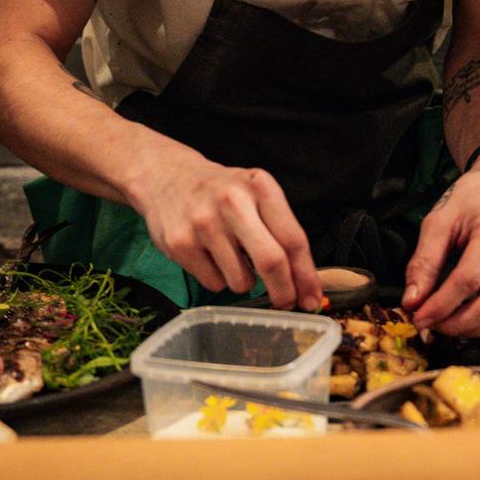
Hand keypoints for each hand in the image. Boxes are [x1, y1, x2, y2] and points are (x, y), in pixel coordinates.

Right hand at [131, 151, 322, 311]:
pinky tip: (208, 255)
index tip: (312, 298)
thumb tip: (303, 282)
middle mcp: (233, 201)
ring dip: (244, 281)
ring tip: (231, 257)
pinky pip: (213, 284)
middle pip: (271, 261)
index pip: (293, 239)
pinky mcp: (180, 243)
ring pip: (241, 281)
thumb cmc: (221, 191)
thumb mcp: (254, 194)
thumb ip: (279, 230)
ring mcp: (204, 223)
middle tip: (286, 303)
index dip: (306, 275)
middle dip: (284, 292)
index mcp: (260, 187)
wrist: (167, 177)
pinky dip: (217, 279)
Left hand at [400, 152, 479, 336]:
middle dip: (455, 324)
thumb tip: (412, 302)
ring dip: (470, 329)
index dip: (440, 305)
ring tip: (444, 320)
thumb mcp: (439, 220)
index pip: (469, 280)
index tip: (417, 316)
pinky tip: (465, 317)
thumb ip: (424, 261)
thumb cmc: (472, 198)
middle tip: (428, 322)